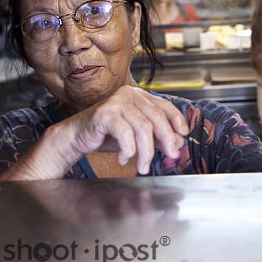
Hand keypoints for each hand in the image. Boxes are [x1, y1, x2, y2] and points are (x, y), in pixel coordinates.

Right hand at [61, 86, 187, 173]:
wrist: (77, 137)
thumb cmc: (107, 135)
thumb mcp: (137, 136)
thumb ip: (157, 137)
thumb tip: (177, 143)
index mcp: (139, 95)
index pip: (164, 106)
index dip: (176, 121)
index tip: (183, 136)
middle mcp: (129, 94)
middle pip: (156, 117)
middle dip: (166, 139)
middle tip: (172, 156)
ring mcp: (116, 102)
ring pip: (143, 127)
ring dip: (146, 151)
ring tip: (143, 167)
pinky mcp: (104, 114)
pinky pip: (124, 133)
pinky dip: (128, 149)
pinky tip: (125, 159)